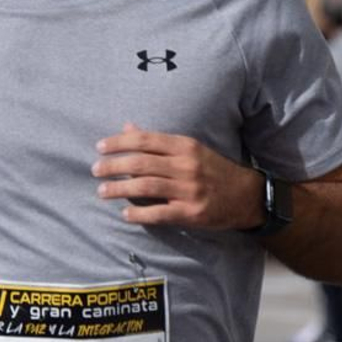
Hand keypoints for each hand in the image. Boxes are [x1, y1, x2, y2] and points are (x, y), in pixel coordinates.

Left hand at [93, 123, 263, 229]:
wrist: (246, 196)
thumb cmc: (213, 170)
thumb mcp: (189, 149)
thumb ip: (157, 141)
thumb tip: (127, 127)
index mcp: (184, 146)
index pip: (145, 140)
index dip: (119, 143)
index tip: (100, 147)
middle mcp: (186, 165)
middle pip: (141, 163)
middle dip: (113, 166)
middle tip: (95, 170)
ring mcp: (189, 190)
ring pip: (145, 187)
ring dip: (119, 189)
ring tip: (102, 191)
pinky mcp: (191, 213)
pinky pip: (159, 213)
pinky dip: (139, 214)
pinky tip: (125, 214)